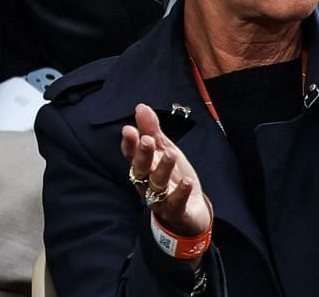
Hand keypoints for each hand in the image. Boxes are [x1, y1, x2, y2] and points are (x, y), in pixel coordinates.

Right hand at [120, 104, 211, 239]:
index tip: (129, 129)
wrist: (189, 212)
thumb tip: (141, 107)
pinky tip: (187, 182)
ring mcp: (160, 199)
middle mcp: (148, 184)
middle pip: (142, 169)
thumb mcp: (165, 150)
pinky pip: (175, 202)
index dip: (129, 144)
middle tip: (148, 140)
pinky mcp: (175, 211)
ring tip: (172, 154)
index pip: (132, 155)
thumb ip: (153, 130)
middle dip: (144, 155)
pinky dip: (180, 192)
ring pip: (157, 184)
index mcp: (144, 168)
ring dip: (163, 168)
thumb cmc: (173, 178)